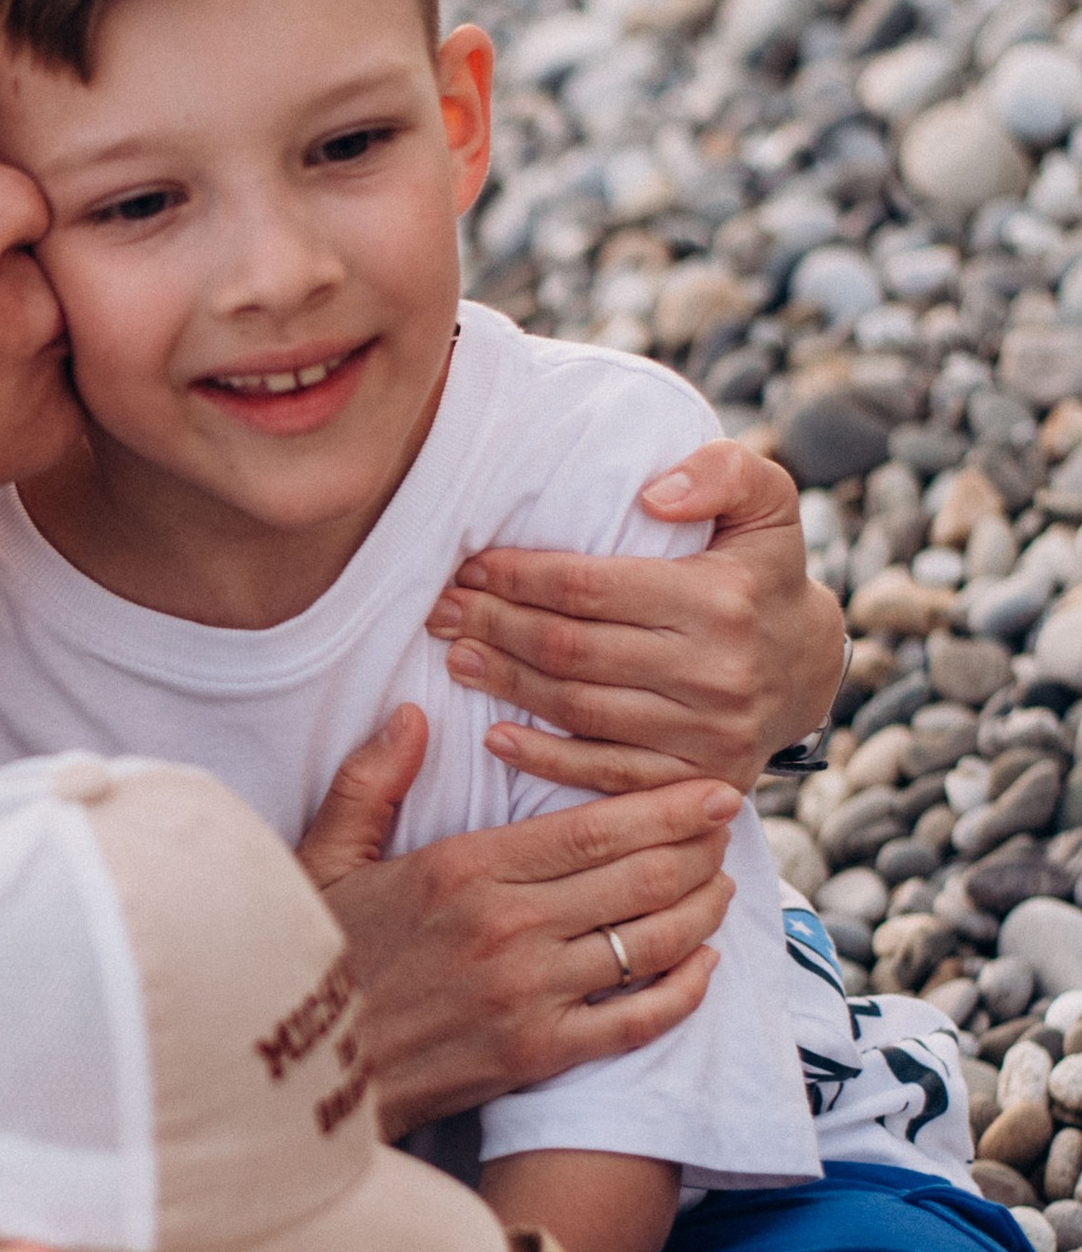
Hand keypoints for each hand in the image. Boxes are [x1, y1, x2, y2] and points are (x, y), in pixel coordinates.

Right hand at [298, 720, 739, 1137]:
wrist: (296, 1076)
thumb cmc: (309, 959)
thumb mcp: (321, 859)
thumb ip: (370, 782)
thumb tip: (410, 715)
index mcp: (461, 869)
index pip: (592, 827)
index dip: (667, 805)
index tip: (713, 787)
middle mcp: (507, 928)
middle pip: (641, 877)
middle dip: (701, 847)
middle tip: (728, 828)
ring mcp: (529, 996)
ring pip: (652, 941)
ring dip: (703, 909)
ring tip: (722, 885)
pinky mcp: (538, 1056)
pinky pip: (639, 1020)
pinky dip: (684, 990)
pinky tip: (702, 964)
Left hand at [423, 440, 842, 795]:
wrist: (809, 667)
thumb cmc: (764, 573)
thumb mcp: (767, 504)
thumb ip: (723, 472)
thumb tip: (653, 494)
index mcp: (719, 601)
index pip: (590, 588)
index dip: (519, 576)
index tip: (472, 565)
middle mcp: (714, 672)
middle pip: (571, 649)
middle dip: (494, 626)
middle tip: (442, 610)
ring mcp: (706, 734)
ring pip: (577, 708)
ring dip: (504, 683)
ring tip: (454, 655)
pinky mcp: (695, 779)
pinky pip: (605, 773)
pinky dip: (544, 758)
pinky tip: (496, 735)